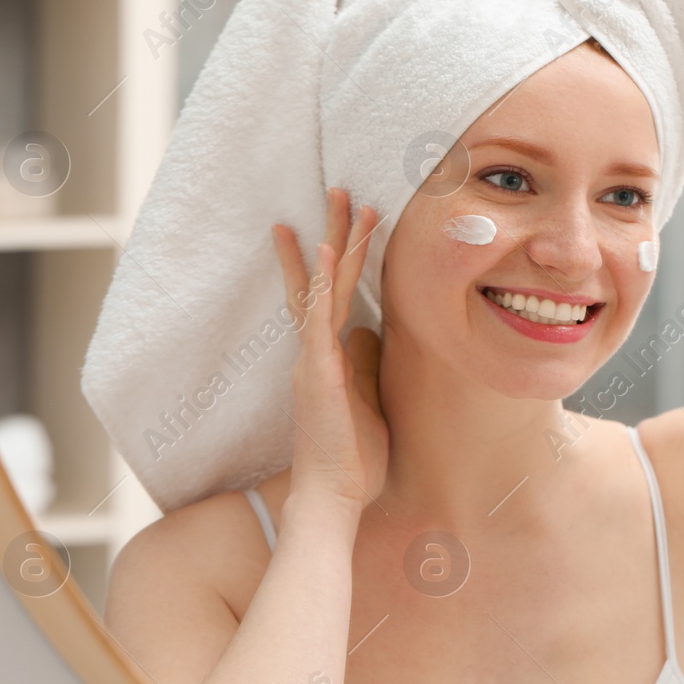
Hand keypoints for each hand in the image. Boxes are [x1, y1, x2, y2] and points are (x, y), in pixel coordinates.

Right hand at [271, 188, 388, 513]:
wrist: (333, 495)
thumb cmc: (352, 457)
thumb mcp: (366, 399)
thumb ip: (364, 364)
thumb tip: (371, 333)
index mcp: (326, 356)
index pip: (328, 294)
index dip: (333, 257)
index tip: (339, 221)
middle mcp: (314, 349)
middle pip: (322, 276)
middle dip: (333, 230)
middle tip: (340, 187)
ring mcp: (313, 356)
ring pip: (323, 284)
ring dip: (336, 239)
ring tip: (344, 198)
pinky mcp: (318, 370)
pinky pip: (318, 316)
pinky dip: (322, 281)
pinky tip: (328, 250)